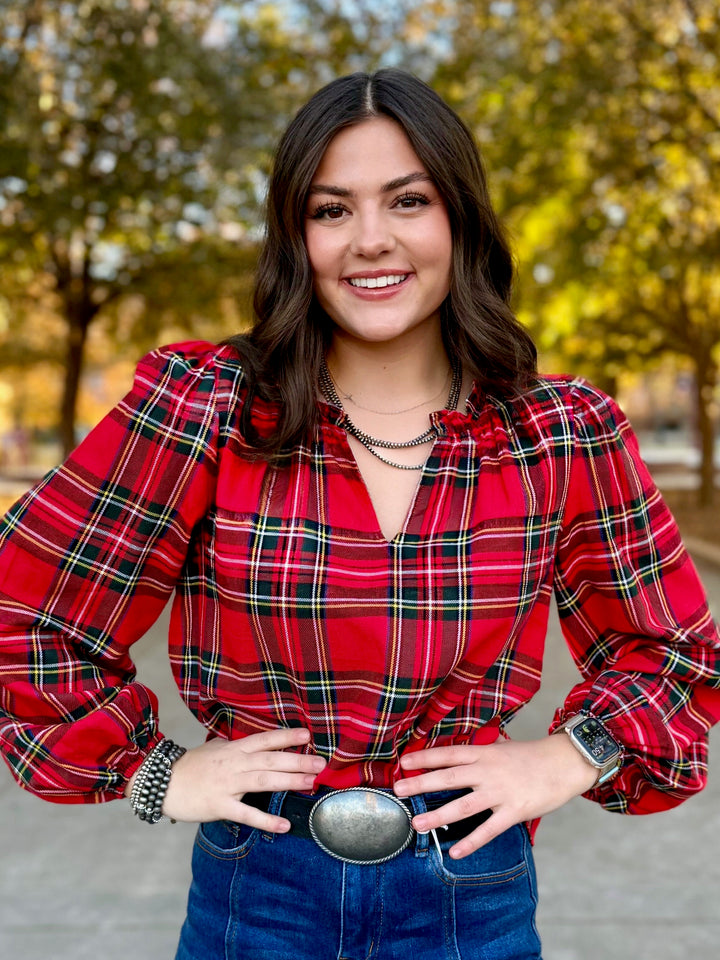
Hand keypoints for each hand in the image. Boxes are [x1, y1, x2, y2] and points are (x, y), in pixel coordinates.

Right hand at [126, 728, 325, 831]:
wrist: (160, 782)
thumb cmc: (190, 766)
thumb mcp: (214, 749)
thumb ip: (234, 747)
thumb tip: (252, 745)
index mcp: (234, 749)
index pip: (265, 740)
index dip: (286, 737)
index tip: (308, 736)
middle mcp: (234, 764)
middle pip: (271, 760)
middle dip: (298, 761)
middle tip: (321, 763)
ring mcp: (228, 784)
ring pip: (264, 781)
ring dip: (289, 781)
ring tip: (311, 784)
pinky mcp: (220, 806)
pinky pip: (246, 814)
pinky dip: (266, 820)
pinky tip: (283, 826)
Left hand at [394, 736, 597, 858]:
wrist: (564, 763)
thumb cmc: (533, 756)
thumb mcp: (503, 747)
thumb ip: (482, 752)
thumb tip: (463, 754)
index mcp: (484, 753)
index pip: (449, 754)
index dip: (425, 757)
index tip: (404, 762)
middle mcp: (488, 771)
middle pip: (448, 778)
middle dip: (421, 784)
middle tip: (398, 790)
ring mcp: (500, 792)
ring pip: (463, 806)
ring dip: (437, 816)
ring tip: (417, 824)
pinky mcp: (514, 811)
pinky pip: (488, 830)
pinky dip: (471, 842)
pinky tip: (454, 852)